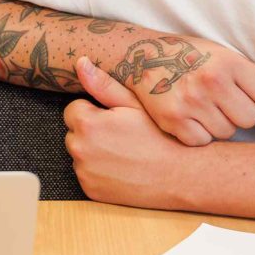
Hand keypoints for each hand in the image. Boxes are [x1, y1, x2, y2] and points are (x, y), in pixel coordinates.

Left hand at [61, 58, 192, 207]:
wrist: (180, 175)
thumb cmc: (160, 136)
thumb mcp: (134, 104)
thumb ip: (103, 84)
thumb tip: (81, 63)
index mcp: (89, 124)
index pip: (73, 110)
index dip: (95, 112)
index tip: (114, 119)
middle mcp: (80, 150)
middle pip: (74, 133)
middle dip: (92, 132)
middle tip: (122, 136)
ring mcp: (85, 174)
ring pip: (80, 155)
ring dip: (93, 152)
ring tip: (124, 153)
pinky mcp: (91, 191)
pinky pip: (87, 175)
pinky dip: (98, 172)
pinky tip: (122, 169)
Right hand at [93, 36, 254, 146]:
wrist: (142, 57)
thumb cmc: (191, 57)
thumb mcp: (226, 58)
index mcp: (228, 63)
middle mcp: (211, 82)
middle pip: (250, 119)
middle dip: (242, 114)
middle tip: (225, 103)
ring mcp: (191, 103)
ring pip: (227, 133)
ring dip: (220, 125)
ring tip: (206, 108)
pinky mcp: (173, 120)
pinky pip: (203, 142)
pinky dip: (199, 135)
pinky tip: (192, 118)